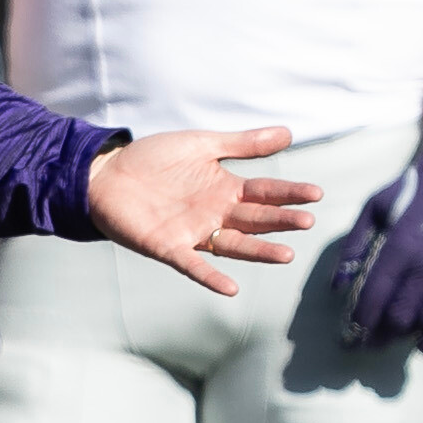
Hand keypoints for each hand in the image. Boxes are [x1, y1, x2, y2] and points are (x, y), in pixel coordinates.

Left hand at [85, 127, 322, 296]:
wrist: (105, 173)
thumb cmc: (154, 159)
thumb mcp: (202, 145)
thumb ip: (243, 144)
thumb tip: (287, 133)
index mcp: (225, 189)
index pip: (265, 192)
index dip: (289, 193)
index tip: (316, 194)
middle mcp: (215, 214)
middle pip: (254, 219)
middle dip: (280, 220)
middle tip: (307, 221)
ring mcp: (194, 232)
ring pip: (234, 245)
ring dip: (259, 251)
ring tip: (286, 254)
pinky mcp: (168, 247)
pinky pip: (194, 265)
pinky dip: (211, 277)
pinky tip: (231, 288)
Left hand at [334, 127, 422, 350]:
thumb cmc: (413, 191)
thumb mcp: (375, 207)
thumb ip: (354, 246)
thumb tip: (337, 286)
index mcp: (400, 245)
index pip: (375, 296)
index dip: (360, 322)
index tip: (349, 337)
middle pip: (399, 316)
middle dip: (379, 335)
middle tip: (367, 343)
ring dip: (405, 337)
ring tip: (391, 339)